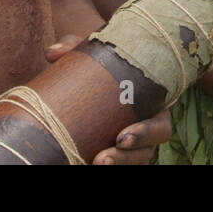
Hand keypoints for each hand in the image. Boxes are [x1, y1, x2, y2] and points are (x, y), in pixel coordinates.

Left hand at [45, 35, 172, 164]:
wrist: (96, 70)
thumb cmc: (106, 60)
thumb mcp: (96, 51)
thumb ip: (76, 47)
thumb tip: (52, 53)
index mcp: (153, 105)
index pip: (160, 127)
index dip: (145, 134)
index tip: (121, 137)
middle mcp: (146, 129)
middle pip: (145, 152)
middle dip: (126, 158)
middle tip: (101, 159)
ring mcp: (132, 145)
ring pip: (132, 161)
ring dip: (116, 164)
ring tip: (95, 164)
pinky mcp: (116, 150)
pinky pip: (117, 162)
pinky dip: (107, 164)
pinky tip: (85, 163)